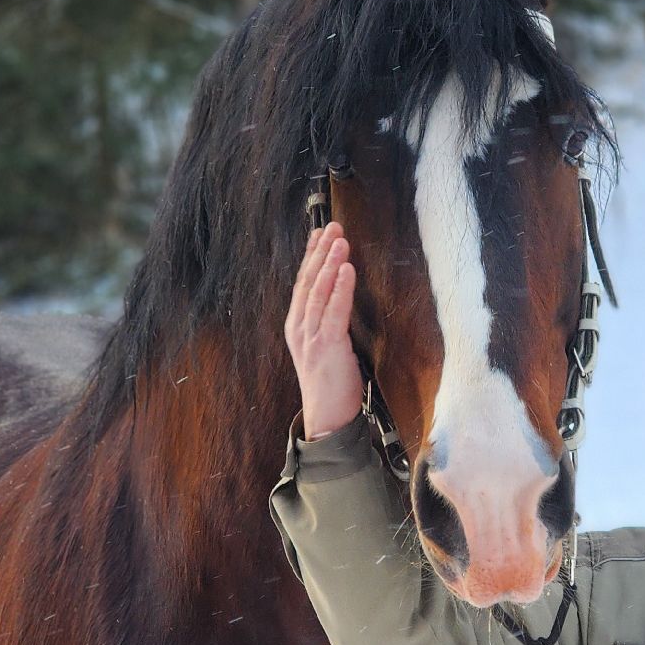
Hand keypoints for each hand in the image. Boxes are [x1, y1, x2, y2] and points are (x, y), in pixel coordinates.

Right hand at [284, 222, 363, 438]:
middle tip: (333, 226)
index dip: (311, 255)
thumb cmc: (331, 382)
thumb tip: (341, 292)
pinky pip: (333, 311)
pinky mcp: (326, 347)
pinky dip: (340, 288)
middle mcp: (298, 327)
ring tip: (340, 241)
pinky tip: (348, 270)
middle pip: (307, 281)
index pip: (303, 282)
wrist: (328, 417)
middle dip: (320, 252)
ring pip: (317, 291)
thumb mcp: (326, 344)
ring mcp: (309, 337)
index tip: (321, 232)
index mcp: (296, 325)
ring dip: (330, 263)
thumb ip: (328, 319)